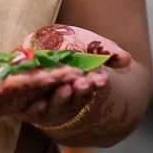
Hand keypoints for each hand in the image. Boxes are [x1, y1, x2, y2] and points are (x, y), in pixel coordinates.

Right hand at [0, 35, 89, 122]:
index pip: (14, 89)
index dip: (38, 81)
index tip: (60, 73)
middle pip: (28, 96)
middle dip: (54, 86)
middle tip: (81, 74)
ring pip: (30, 98)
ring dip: (54, 89)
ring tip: (79, 76)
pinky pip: (25, 95)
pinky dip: (44, 87)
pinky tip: (60, 77)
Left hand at [16, 23, 130, 129]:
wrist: (36, 43)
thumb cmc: (66, 42)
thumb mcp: (85, 41)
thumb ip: (104, 49)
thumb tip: (125, 59)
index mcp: (82, 85)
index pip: (91, 86)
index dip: (95, 83)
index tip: (100, 79)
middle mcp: (66, 98)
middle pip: (75, 99)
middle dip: (80, 91)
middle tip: (83, 82)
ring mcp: (48, 104)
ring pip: (56, 107)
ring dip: (62, 99)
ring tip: (66, 87)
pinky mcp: (27, 106)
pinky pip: (32, 111)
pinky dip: (37, 108)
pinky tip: (39, 102)